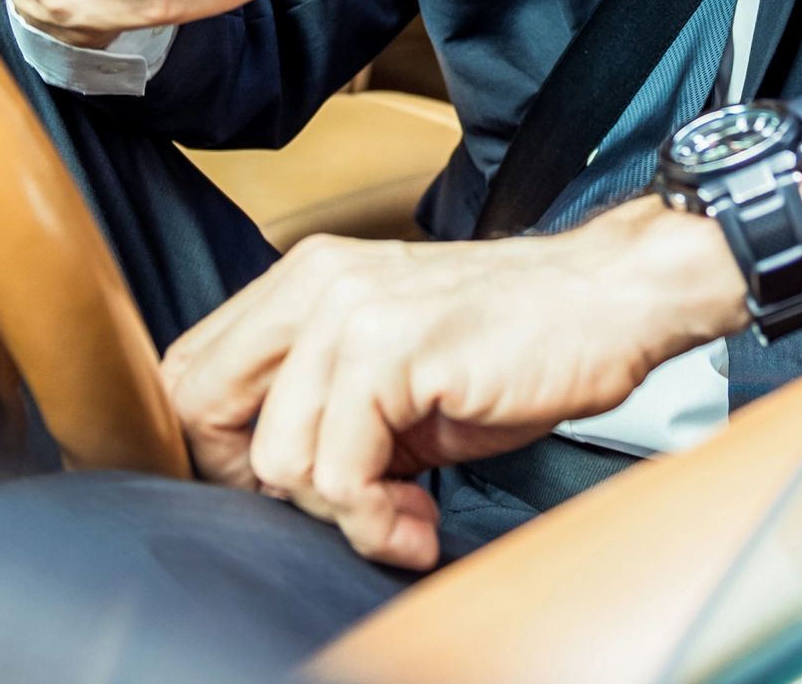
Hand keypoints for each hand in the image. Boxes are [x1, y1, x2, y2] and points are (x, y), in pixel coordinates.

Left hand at [159, 201, 744, 569]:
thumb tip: (265, 485)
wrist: (611, 300)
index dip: (222, 453)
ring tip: (405, 514)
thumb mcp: (394, 365)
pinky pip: (339, 475)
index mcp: (302, 280)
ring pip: (276, 460)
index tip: (300, 488)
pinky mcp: (391, 351)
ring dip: (342, 514)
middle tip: (345, 506)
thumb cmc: (513, 341)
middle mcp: (313, 284)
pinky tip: (421, 517)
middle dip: (265, 488)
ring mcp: (348, 313)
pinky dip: (378, 520)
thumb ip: (321, 404)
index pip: (190, 374)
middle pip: (203, 414)